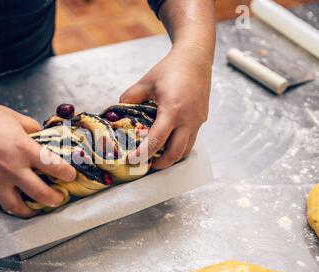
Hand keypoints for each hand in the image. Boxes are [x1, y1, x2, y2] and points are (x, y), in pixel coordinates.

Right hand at [0, 95, 76, 217]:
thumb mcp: (15, 118)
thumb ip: (33, 131)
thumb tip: (43, 140)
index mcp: (23, 149)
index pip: (54, 167)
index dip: (67, 174)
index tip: (71, 176)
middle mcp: (11, 168)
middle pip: (40, 194)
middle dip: (55, 199)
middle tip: (60, 198)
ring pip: (17, 207)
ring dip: (31, 211)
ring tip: (37, 208)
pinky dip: (6, 204)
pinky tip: (13, 200)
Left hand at [120, 43, 211, 168]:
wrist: (195, 57)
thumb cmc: (171, 68)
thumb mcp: (146, 81)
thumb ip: (130, 97)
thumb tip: (118, 109)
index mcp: (172, 110)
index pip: (157, 140)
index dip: (143, 153)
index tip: (132, 159)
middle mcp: (188, 119)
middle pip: (175, 153)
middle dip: (160, 164)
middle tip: (147, 165)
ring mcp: (197, 120)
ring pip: (186, 149)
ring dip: (172, 157)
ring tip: (158, 157)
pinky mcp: (202, 118)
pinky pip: (192, 139)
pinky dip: (180, 145)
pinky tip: (169, 142)